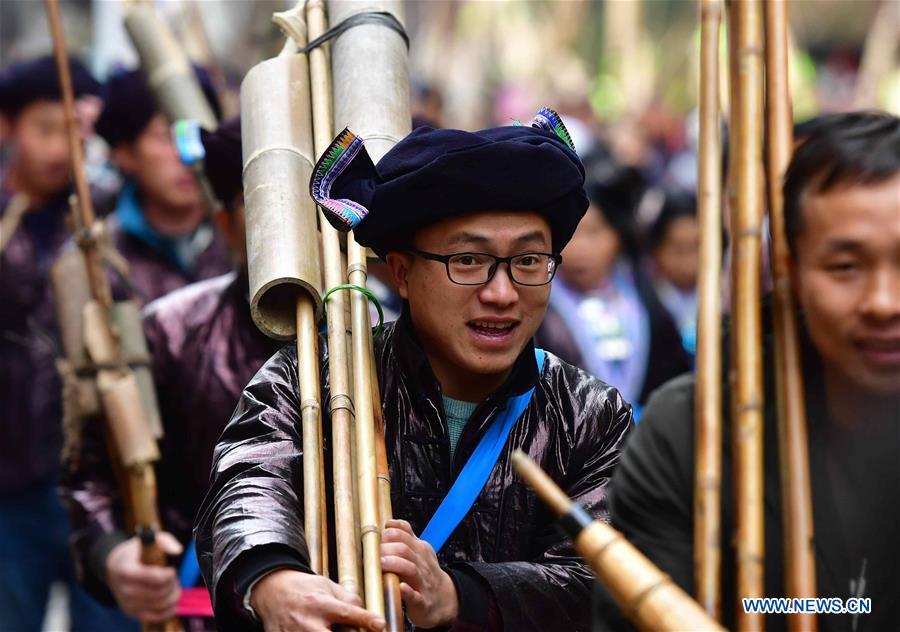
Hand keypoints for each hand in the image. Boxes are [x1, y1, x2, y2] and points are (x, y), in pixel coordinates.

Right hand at [105, 531, 182, 622]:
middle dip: (172, 584)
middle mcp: (124, 589)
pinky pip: (155, 616)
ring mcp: (127, 603)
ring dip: (173, 595)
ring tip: (174, 586)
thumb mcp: (149, 540)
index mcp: (127, 570)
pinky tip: (173, 602)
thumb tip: (178, 551)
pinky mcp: (132, 612)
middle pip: (159, 593)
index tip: (172, 569)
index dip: (169, 575)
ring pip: (159, 604)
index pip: (155, 578)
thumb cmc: (137, 552)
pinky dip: (168, 610)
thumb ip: (165, 542)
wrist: (115, 567)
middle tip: (174, 578)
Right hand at [250, 569, 384, 631]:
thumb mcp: (327, 586)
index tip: (379, 625)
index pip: (347, 613)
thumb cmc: (303, 588)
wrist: (271, 591)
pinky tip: (319, 630)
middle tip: (352, 631)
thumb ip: (348, 599)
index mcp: (320, 604)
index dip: (365, 619)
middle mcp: (308, 622)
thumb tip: (369, 615)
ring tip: (331, 629)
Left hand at [380, 519, 457, 627]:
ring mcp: (423, 583)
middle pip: (404, 549)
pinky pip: (416, 596)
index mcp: (420, 549)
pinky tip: (401, 587)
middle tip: (371, 553)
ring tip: (380, 564)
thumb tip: (389, 523)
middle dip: (386, 548)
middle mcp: (422, 563)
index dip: (387, 533)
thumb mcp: (420, 551)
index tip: (375, 538)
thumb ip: (406, 537)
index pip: (403, 533)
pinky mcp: (422, 602)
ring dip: (394, 564)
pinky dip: (408, 592)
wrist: (445, 599)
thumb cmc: (426, 574)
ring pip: (410, 569)